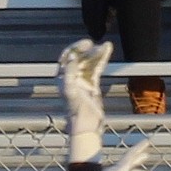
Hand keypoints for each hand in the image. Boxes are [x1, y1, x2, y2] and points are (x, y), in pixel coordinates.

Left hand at [58, 37, 110, 160]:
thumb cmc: (76, 111)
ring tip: (106, 46)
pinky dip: (101, 59)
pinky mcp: (91, 85)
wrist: (86, 126)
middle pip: (79, 58)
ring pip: (89, 62)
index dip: (75, 48)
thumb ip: (69, 72)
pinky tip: (107, 50)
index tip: (86, 44)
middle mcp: (70, 78)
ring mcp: (81, 81)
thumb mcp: (70, 90)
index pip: (67, 57)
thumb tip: (72, 56)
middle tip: (96, 45)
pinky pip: (96, 68)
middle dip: (88, 50)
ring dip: (97, 53)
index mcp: (62, 78)